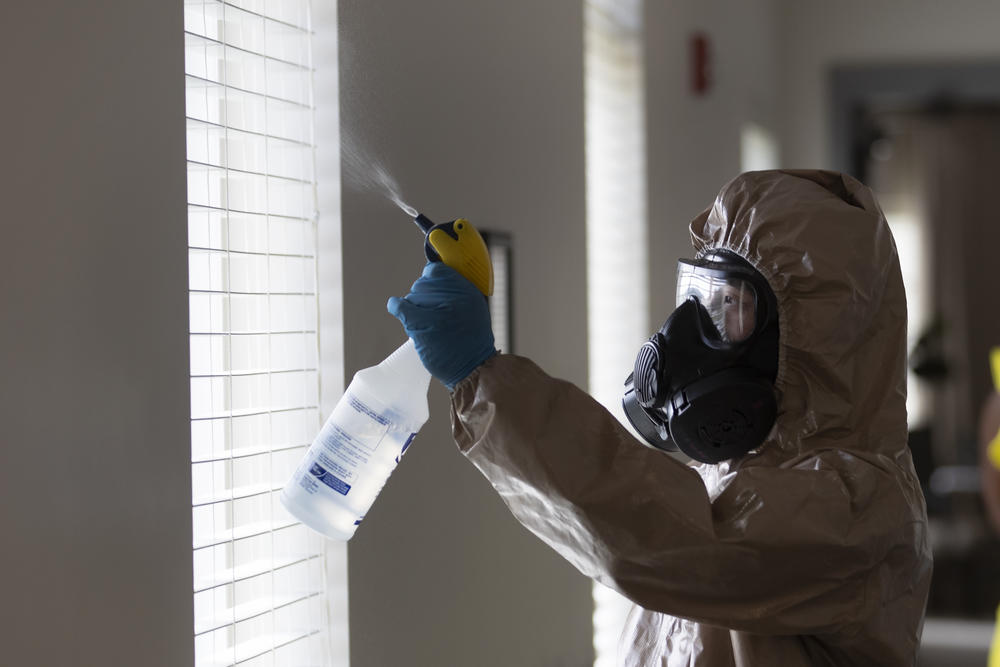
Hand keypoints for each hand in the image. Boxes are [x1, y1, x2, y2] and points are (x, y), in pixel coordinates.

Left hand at [387, 262, 496, 388]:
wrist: (474, 369)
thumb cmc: (471, 342)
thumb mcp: (474, 309)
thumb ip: (457, 292)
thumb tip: (431, 278)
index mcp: (468, 291)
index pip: (438, 270)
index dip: (429, 279)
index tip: (429, 291)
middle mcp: (455, 297)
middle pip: (422, 284)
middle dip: (421, 297)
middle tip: (429, 315)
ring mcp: (439, 310)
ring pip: (412, 297)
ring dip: (413, 309)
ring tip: (426, 324)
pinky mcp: (424, 324)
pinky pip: (402, 307)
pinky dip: (396, 306)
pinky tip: (395, 307)